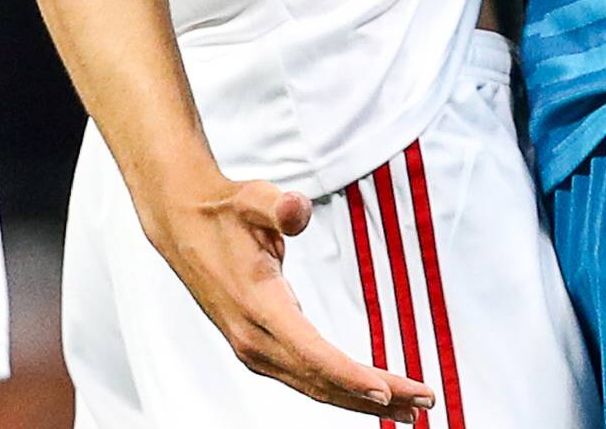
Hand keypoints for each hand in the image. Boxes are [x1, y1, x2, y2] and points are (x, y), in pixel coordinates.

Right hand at [142, 173, 436, 420]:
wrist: (181, 224)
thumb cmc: (224, 212)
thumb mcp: (254, 198)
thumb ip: (280, 206)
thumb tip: (298, 209)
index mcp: (257, 304)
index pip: (312, 352)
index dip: (351, 375)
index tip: (388, 390)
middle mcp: (253, 338)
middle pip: (323, 380)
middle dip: (375, 396)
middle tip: (423, 401)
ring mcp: (253, 349)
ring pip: (316, 387)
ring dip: (361, 400)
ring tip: (407, 407)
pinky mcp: (258, 350)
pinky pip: (306, 379)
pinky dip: (339, 390)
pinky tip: (365, 393)